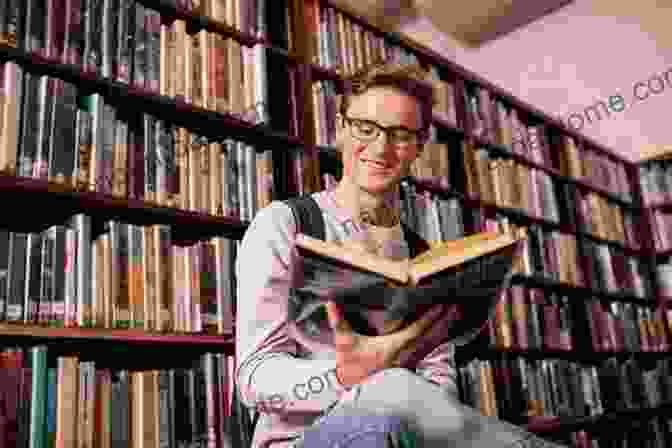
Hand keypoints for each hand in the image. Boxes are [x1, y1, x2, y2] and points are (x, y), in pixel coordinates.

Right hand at [325, 301, 445, 387]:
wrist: (354, 391)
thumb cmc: (351, 367)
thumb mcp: (344, 343)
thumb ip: (339, 322)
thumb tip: (330, 303)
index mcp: (393, 347)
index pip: (416, 329)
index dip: (430, 317)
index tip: (441, 304)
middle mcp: (405, 354)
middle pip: (430, 335)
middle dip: (444, 320)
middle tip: (456, 306)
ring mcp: (409, 361)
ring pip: (431, 343)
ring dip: (443, 329)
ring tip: (455, 315)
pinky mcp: (409, 365)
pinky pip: (427, 350)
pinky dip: (436, 340)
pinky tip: (442, 333)